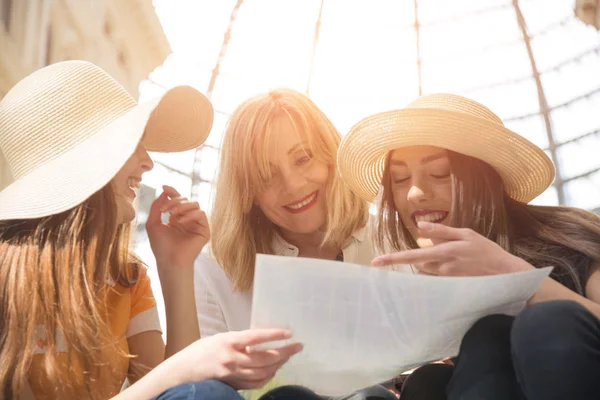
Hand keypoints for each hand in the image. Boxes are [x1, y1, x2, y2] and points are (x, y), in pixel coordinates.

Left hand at [146, 185, 209, 268]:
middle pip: (186, 200)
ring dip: (182, 206)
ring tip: (172, 214)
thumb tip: (164, 192)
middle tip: (165, 209)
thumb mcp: (152, 223)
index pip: (177, 200)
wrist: (169, 261)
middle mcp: (187, 219)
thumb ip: (156, 206)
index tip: (164, 187)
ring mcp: (197, 224)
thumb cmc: (160, 246)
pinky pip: (201, 214)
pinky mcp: (204, 230)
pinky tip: (180, 221)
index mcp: (176, 217)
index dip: (172, 192)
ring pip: (195, 204)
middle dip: (174, 201)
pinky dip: (190, 215)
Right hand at [174, 329, 302, 389]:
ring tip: (288, 356)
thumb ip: (238, 341)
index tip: (289, 333)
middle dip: (284, 352)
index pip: (257, 337)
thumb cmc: (199, 352)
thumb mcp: (219, 339)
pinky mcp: (232, 385)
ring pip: (263, 372)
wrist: (181, 372)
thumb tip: (259, 341)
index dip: (274, 335)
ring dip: (279, 364)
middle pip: (265, 357)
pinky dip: (268, 377)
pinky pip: (256, 383)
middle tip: (297, 346)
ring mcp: (233, 374)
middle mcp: (232, 358)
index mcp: (228, 341)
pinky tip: (274, 370)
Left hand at [372, 221, 532, 275]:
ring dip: (428, 266)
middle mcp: (442, 268)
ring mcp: (447, 280)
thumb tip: (420, 227)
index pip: (412, 255)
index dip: (393, 259)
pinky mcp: (452, 288)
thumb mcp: (466, 234)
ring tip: (451, 262)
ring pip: (426, 273)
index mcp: (444, 252)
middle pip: (417, 265)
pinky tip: (451, 272)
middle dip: (417, 260)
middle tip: (437, 253)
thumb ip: (442, 231)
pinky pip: (436, 282)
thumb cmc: (487, 251)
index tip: (376, 261)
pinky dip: (435, 276)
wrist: (507, 274)